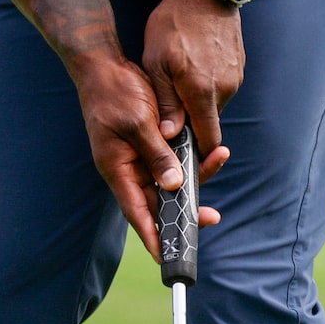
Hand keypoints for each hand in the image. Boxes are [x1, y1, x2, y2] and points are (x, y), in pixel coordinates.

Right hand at [75, 53, 220, 259]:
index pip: (137, 212)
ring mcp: (139, 157)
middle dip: (185, 209)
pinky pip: (173, 159)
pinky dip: (191, 158)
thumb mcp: (138, 123)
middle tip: (213, 217)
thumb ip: (157, 155)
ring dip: (195, 175)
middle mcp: (129, 168)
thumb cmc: (113, 93)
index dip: (152, 235)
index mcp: (118, 169)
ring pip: (170, 180)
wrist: (104, 65)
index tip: (166, 257)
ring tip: (220, 159)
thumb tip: (175, 185)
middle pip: (158, 201)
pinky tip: (210, 152)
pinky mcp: (150, 143)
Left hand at [142, 0, 239, 184]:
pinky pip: (221, 87)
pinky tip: (191, 68)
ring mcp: (235, 77)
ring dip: (198, 103)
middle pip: (210, 124)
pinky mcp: (238, 66)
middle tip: (170, 115)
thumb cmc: (173, 25)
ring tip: (177, 83)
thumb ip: (165, 103)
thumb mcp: (157, 63)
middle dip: (193, 126)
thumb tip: (170, 136)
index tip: (182, 158)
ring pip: (215, 105)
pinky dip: (206, 86)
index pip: (207, 141)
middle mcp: (224, 89)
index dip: (196, 154)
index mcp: (202, 92)